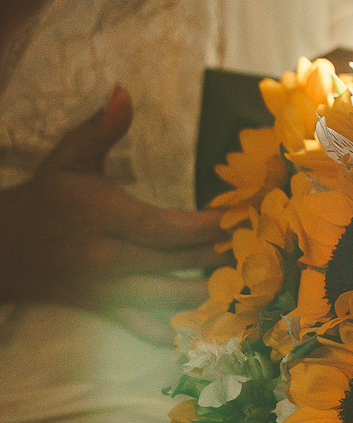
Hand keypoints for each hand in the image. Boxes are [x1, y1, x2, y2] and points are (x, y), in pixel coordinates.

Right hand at [0, 86, 224, 342]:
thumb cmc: (49, 196)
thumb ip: (101, 128)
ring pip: (165, 301)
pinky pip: (146, 329)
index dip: (200, 227)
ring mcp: (106, 290)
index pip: (157, 227)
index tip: (235, 219)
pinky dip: (178, 331)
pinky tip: (212, 324)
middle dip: (215, 258)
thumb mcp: (69, 157)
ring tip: (245, 282)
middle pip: (170, 264)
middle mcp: (105, 257)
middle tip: (257, 249)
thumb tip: (124, 91)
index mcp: (100, 216)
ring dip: (207, 295)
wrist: (6, 248)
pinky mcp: (106, 310)